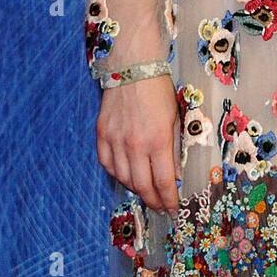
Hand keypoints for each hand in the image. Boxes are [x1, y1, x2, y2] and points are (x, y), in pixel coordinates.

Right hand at [96, 74, 180, 218]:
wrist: (133, 66)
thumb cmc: (159, 90)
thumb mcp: (175, 119)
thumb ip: (173, 149)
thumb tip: (173, 175)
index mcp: (158, 140)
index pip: (163, 182)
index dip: (169, 200)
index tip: (174, 210)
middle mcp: (134, 144)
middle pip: (142, 186)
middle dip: (154, 201)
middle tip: (161, 207)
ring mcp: (115, 140)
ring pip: (123, 178)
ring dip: (136, 188)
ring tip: (146, 191)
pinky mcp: (101, 134)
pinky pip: (107, 164)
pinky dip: (117, 173)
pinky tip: (126, 174)